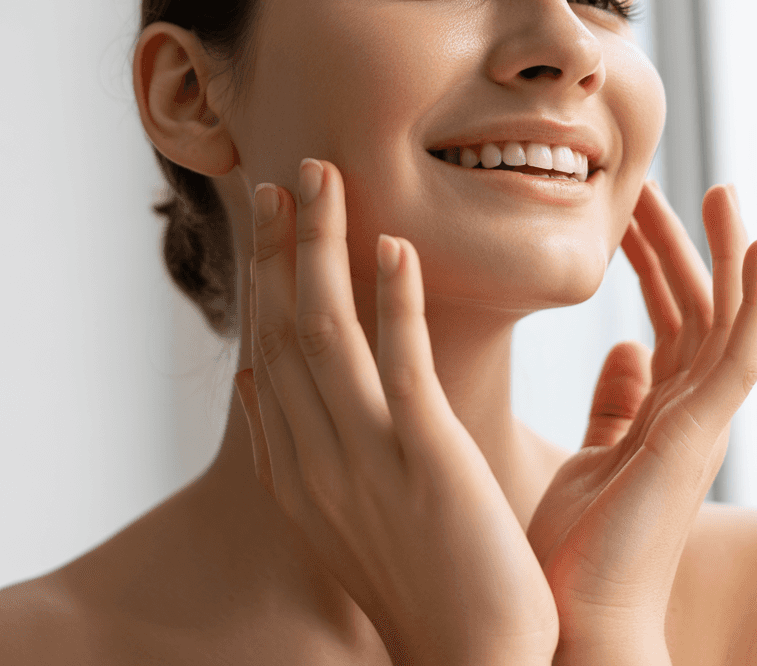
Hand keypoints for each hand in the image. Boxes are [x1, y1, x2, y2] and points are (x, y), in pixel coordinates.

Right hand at [234, 160, 558, 665]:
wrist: (470, 656)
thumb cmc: (413, 579)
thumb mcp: (329, 514)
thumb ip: (288, 446)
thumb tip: (251, 385)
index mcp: (293, 466)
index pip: (267, 350)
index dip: (265, 277)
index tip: (270, 218)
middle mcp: (314, 455)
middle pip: (285, 328)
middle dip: (282, 246)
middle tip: (286, 175)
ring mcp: (365, 455)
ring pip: (328, 329)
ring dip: (323, 247)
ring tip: (323, 177)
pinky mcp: (424, 458)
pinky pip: (402, 363)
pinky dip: (395, 300)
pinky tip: (394, 246)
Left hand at [526, 181, 756, 650]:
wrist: (573, 625)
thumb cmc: (576, 551)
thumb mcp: (592, 455)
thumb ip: (615, 404)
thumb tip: (625, 350)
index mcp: (663, 412)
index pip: (667, 317)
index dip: (653, 263)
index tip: (632, 213)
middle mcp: (689, 413)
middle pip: (693, 307)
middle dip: (678, 243)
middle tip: (658, 186)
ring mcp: (700, 423)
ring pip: (725, 319)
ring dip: (726, 253)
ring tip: (722, 192)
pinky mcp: (700, 435)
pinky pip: (741, 355)